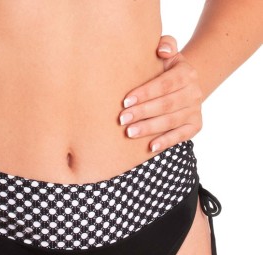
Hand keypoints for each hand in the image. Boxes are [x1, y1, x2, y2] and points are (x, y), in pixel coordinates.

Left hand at [119, 35, 203, 152]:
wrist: (182, 87)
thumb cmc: (164, 70)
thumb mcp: (166, 55)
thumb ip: (165, 45)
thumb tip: (162, 51)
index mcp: (186, 73)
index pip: (165, 83)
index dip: (145, 93)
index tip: (125, 101)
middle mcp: (194, 92)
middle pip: (167, 104)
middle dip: (143, 112)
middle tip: (122, 119)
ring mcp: (195, 110)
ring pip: (171, 121)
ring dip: (149, 128)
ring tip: (129, 132)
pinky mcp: (195, 126)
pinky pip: (181, 136)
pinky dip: (166, 142)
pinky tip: (150, 147)